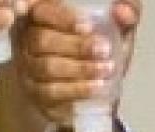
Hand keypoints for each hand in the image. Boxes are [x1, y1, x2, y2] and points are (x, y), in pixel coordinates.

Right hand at [16, 0, 141, 124]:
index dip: (62, 18)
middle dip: (76, 46)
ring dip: (79, 70)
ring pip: (46, 69)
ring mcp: (30, 70)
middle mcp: (30, 42)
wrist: (96, 92)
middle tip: (104, 50)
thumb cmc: (100, 52)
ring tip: (106, 70)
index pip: (42, 12)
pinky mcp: (37, 96)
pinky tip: (96, 88)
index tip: (89, 26)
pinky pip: (52, 94)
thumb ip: (124, 16)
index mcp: (44, 18)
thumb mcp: (115, 31)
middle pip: (42, 41)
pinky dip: (76, 91)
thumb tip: (122, 11)